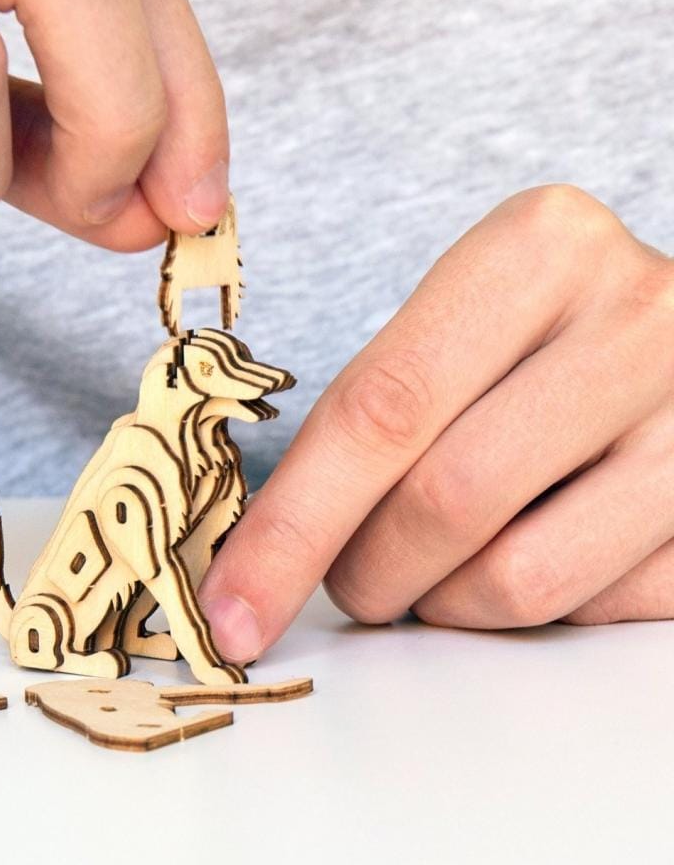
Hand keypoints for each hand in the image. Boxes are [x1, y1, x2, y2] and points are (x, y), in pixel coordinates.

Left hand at [200, 185, 673, 661]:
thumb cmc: (533, 333)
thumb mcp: (450, 327)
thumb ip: (374, 415)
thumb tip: (266, 554)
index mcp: (537, 250)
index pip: (379, 410)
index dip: (291, 527)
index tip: (231, 614)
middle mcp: (637, 318)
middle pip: (445, 501)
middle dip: (367, 573)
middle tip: (351, 581)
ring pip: (520, 579)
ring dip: (443, 604)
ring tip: (433, 573)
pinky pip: (595, 610)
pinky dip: (529, 611)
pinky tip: (524, 555)